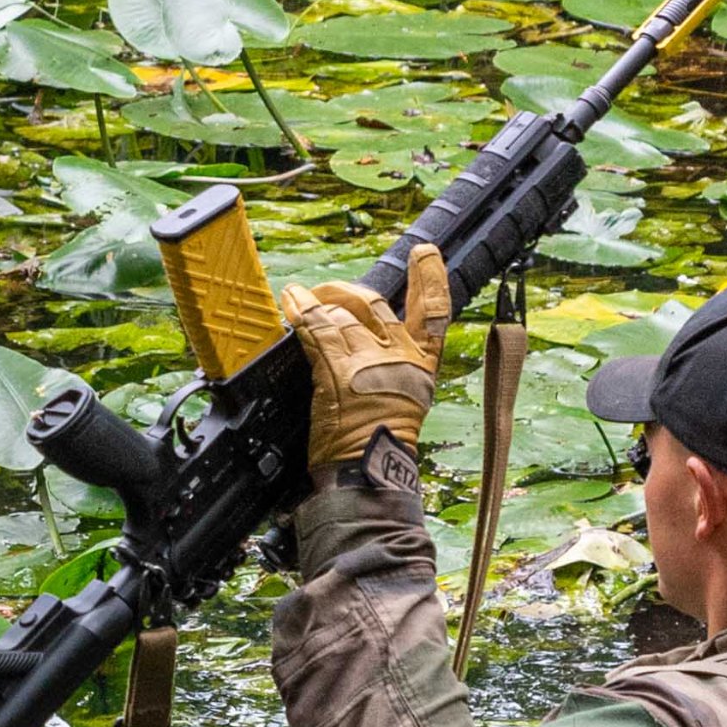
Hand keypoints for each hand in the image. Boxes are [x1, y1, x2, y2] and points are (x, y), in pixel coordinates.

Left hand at [282, 244, 451, 471]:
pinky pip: (316, 329)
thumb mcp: (404, 399)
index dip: (430, 278)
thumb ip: (391, 364)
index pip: (434, 312)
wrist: (369, 472)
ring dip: (316, 303)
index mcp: (423, 365)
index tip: (424, 254)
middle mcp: (399, 357)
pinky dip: (301, 311)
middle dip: (347, 291)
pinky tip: (292, 301)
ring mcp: (368, 362)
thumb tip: (361, 336)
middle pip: (374, 305)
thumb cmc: (381, 442)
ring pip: (340, 315)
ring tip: (299, 298)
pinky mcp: (338, 370)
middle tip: (330, 290)